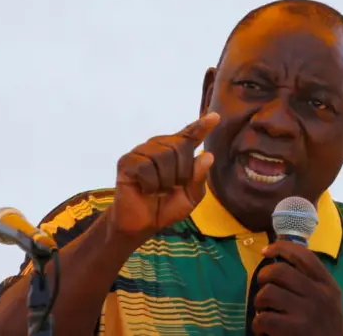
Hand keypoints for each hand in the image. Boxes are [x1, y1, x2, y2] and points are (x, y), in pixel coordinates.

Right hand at [108, 112, 219, 242]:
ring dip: (165, 180)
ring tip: (158, 189)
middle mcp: (160, 146)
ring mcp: (142, 152)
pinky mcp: (127, 161)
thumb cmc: (167, 207)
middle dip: (181, 172)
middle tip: (171, 187)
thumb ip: (199, 178)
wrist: (143, 225)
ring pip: (163, 156)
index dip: (202, 126)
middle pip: (180, 146)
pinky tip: (145, 190)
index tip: (215, 117)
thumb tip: (208, 156)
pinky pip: (145, 167)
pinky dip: (150, 184)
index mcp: (177, 153)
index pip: (190, 135)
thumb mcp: (190, 196)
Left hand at [252, 241, 342, 335]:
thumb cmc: (325, 327)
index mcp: (327, 285)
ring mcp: (307, 312)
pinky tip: (264, 329)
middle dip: (264, 276)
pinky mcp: (294, 330)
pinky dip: (258, 324)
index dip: (281, 248)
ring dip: (260, 301)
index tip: (266, 250)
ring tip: (264, 310)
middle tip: (263, 286)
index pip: (304, 255)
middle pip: (280, 271)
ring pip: (268, 292)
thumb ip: (311, 281)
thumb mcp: (328, 300)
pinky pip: (264, 318)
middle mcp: (319, 295)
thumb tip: (280, 262)